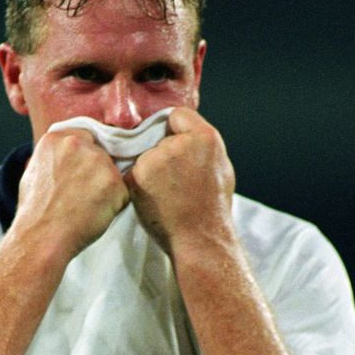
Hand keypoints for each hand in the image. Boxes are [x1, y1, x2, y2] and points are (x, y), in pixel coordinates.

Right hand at [15, 129, 129, 258]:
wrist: (41, 236)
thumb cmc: (35, 211)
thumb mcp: (36, 170)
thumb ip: (57, 157)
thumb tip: (70, 158)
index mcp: (57, 138)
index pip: (86, 137)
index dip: (88, 156)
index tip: (84, 173)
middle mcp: (78, 143)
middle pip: (102, 153)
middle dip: (98, 172)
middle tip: (83, 195)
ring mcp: (98, 161)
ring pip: (113, 173)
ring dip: (107, 189)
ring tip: (86, 207)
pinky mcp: (114, 181)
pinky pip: (123, 193)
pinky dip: (114, 206)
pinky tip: (95, 215)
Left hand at [126, 108, 235, 255]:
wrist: (200, 239)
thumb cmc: (213, 208)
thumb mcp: (220, 167)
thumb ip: (201, 146)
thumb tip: (184, 134)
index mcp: (205, 138)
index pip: (178, 116)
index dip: (175, 130)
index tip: (175, 146)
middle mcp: (179, 144)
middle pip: (159, 136)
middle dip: (162, 152)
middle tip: (173, 178)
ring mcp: (155, 159)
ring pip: (145, 155)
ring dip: (149, 169)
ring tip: (165, 193)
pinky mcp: (137, 176)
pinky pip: (133, 172)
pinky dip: (138, 184)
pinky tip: (153, 199)